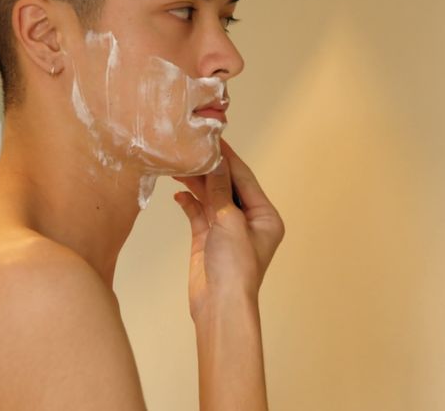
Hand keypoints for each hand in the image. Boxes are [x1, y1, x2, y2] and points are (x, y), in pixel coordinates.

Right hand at [173, 139, 284, 318]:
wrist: (219, 306)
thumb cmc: (235, 267)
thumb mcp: (230, 222)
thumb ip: (220, 191)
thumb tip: (215, 162)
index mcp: (265, 216)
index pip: (244, 179)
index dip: (228, 159)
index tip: (214, 139)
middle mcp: (249, 221)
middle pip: (227, 187)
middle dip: (209, 170)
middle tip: (190, 150)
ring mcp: (228, 231)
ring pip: (211, 199)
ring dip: (197, 185)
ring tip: (179, 168)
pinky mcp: (208, 241)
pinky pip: (199, 215)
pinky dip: (190, 203)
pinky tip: (178, 193)